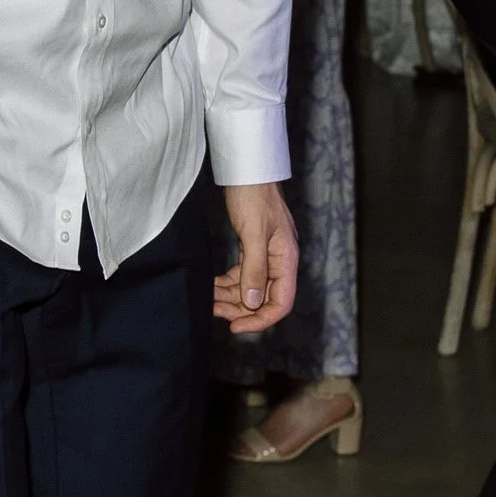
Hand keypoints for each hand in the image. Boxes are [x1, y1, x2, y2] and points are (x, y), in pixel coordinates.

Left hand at [212, 181, 298, 330]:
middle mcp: (279, 261)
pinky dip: (227, 283)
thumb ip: (254, 269)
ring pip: (251, 288)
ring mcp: (266, 255)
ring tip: (208, 300)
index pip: (281, 303)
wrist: (247, 170)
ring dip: (230, 298)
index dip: (260, 320)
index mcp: (286, 260)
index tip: (236, 326)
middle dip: (240, 309)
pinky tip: (212, 286)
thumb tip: (254, 302)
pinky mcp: (252, 249)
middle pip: (265, 299)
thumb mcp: (253, 233)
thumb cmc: (254, 196)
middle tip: (214, 311)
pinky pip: (242, 275)